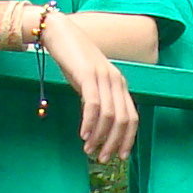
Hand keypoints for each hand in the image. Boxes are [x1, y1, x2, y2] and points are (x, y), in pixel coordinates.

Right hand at [43, 9, 137, 162]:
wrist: (60, 33)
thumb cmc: (73, 60)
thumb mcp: (90, 82)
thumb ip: (98, 100)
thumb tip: (98, 126)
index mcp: (120, 84)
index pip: (132, 118)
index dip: (128, 139)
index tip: (120, 156)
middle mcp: (116, 81)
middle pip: (124, 120)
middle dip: (115, 143)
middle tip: (102, 159)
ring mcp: (104, 77)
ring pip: (110, 115)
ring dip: (100, 137)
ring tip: (89, 150)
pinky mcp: (88, 74)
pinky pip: (93, 104)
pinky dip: (90, 123)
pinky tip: (83, 135)